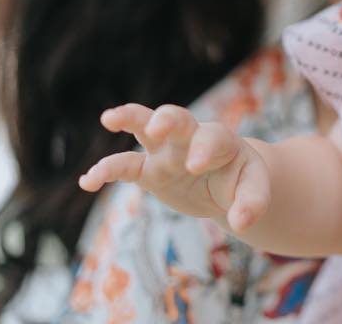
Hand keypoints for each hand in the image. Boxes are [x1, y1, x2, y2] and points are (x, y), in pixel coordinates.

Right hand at [78, 103, 269, 231]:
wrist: (227, 181)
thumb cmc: (240, 179)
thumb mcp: (255, 189)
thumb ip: (252, 203)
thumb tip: (241, 223)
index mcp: (220, 141)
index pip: (211, 138)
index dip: (202, 149)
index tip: (195, 165)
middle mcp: (190, 139)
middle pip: (177, 118)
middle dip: (166, 119)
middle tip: (158, 126)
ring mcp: (165, 152)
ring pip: (144, 126)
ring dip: (129, 118)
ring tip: (109, 117)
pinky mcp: (148, 170)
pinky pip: (124, 166)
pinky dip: (105, 171)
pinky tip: (87, 182)